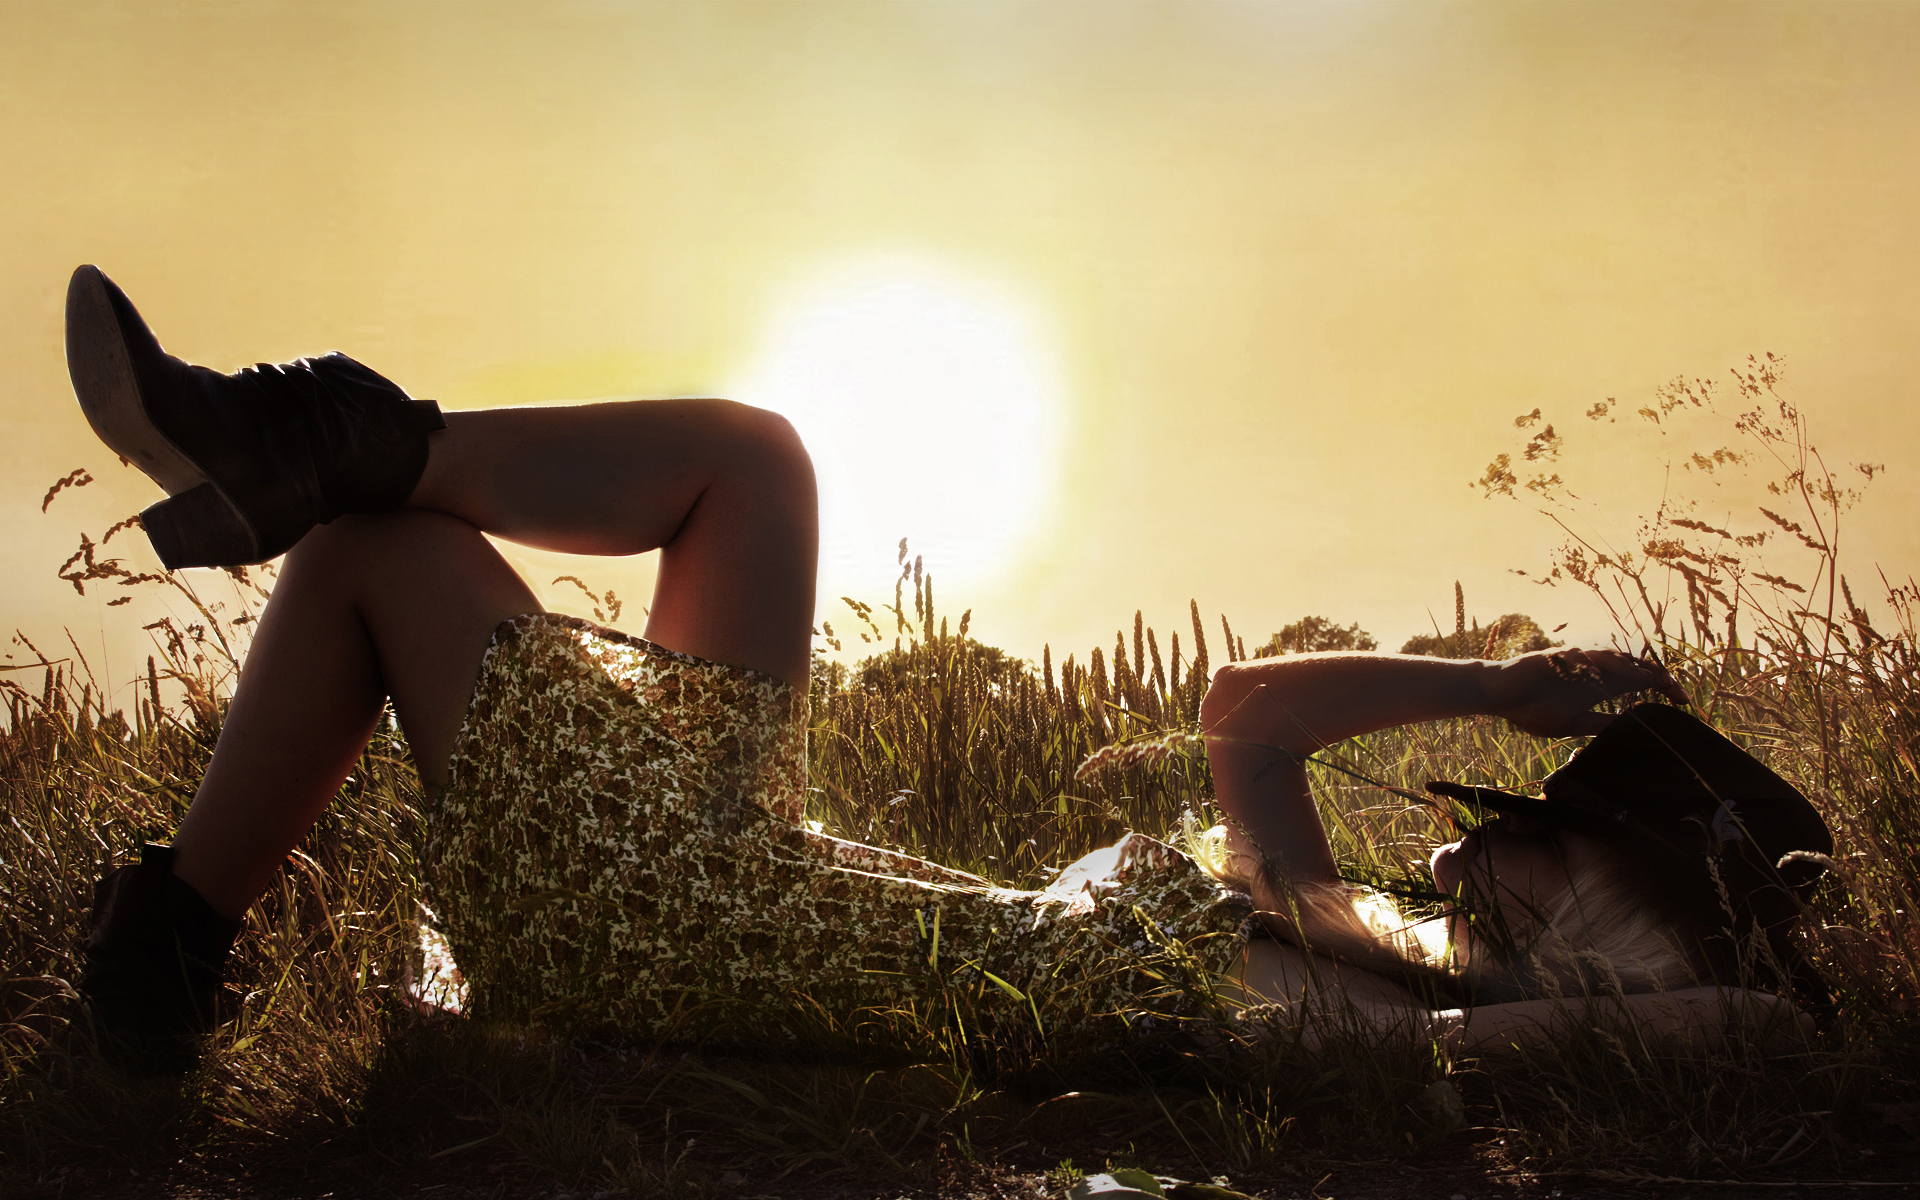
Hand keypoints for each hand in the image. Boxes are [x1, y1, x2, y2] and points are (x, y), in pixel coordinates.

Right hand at [1484, 647, 1689, 737]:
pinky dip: (1593, 666)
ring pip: (1610, 658)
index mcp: (1600, 686)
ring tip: (1647, 678)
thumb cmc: (1531, 708)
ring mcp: (1574, 663)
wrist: (1498, 695)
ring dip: (1629, 667)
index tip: (1683, 703)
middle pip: (1633, 666)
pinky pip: (1578, 659)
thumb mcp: (1572, 723)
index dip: (1663, 688)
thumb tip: (1631, 727)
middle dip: (1656, 676)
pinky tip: (1603, 674)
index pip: (1640, 681)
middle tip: (1676, 690)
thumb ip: (1600, 723)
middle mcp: (1592, 671)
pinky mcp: (1554, 658)